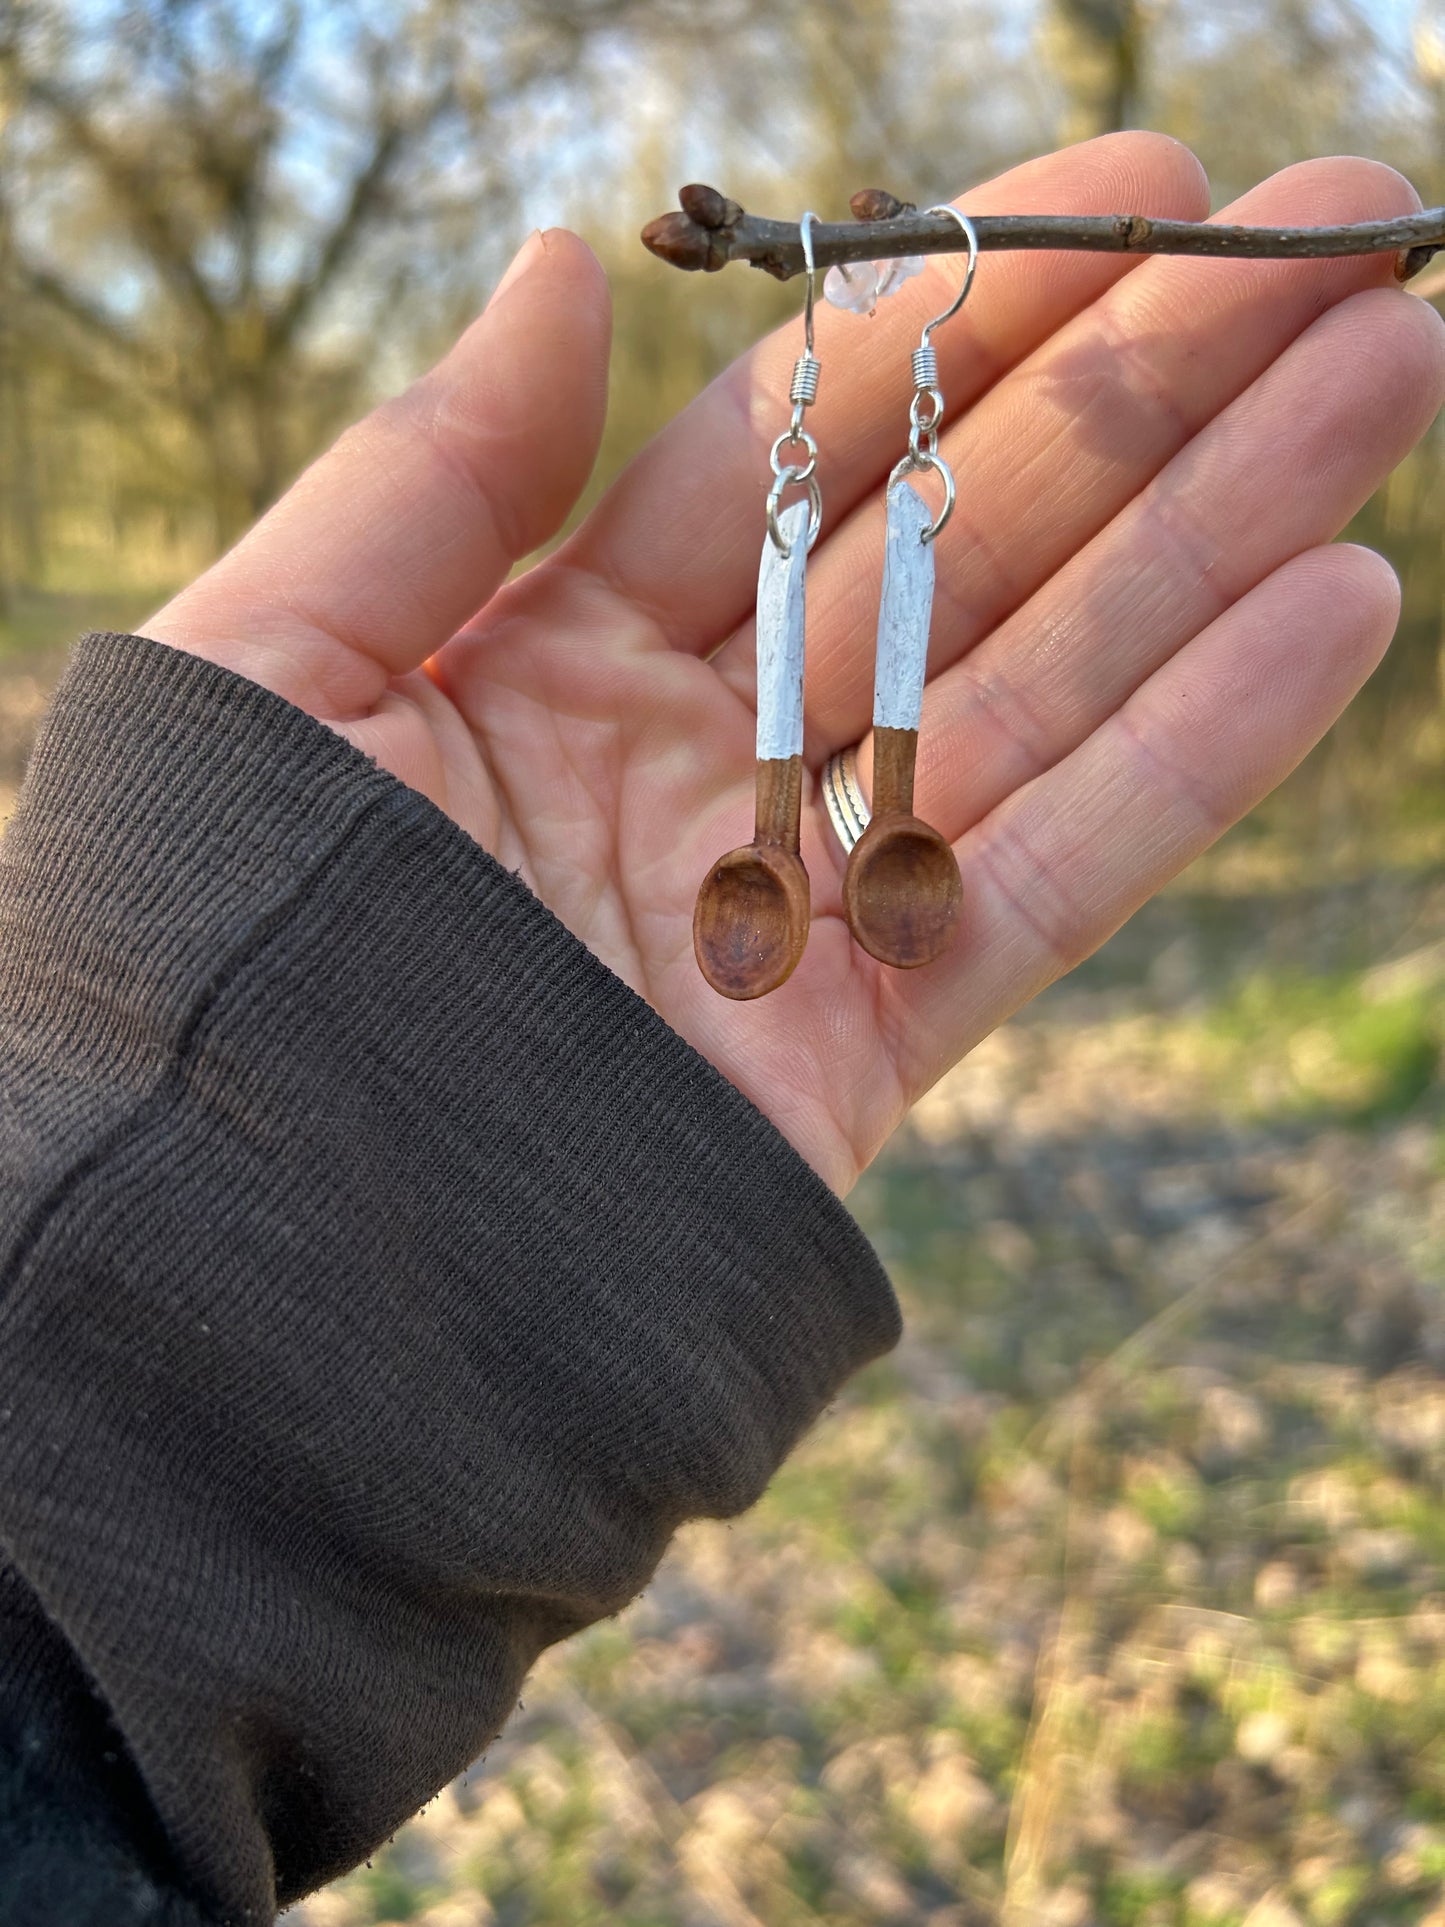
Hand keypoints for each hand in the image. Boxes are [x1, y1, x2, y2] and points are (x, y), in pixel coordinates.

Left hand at [145, 134, 1444, 1196]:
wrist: (254, 1279)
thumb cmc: (210, 958)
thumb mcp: (277, 665)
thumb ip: (425, 473)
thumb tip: (557, 260)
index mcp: (551, 650)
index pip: (798, 444)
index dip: (963, 309)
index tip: (1134, 192)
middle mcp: (699, 757)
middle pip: (962, 538)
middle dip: (1151, 386)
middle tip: (1334, 238)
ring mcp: (797, 898)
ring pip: (1050, 681)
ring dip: (1231, 528)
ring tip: (1396, 369)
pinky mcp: (867, 1043)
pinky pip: (1058, 876)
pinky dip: (1205, 750)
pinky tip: (1343, 605)